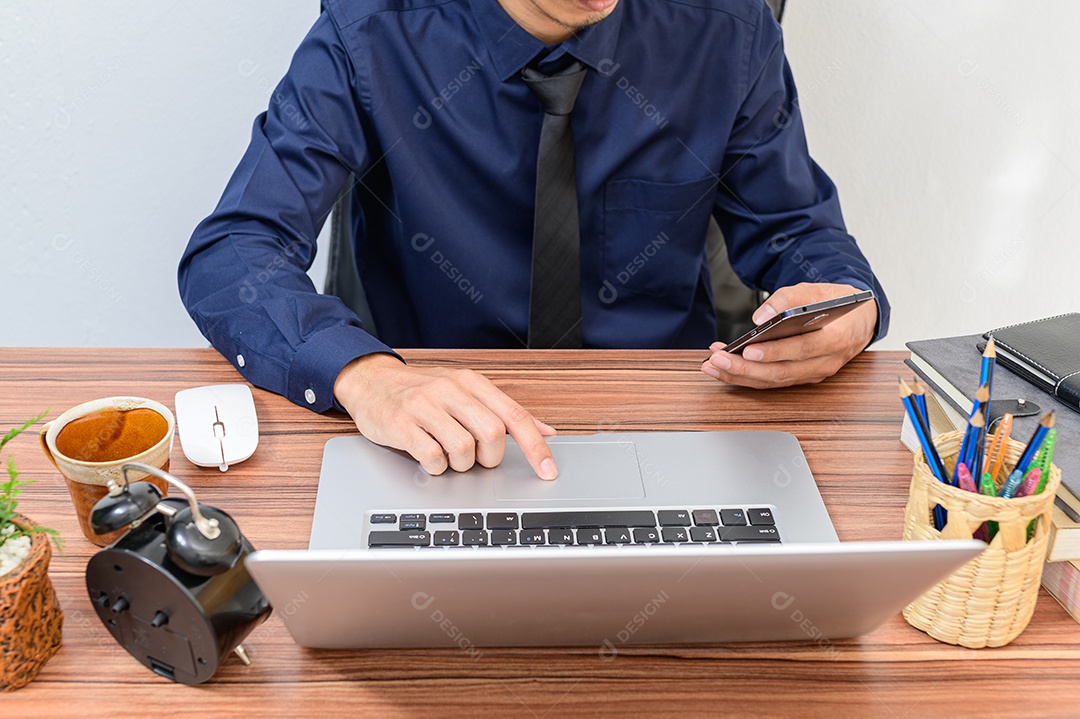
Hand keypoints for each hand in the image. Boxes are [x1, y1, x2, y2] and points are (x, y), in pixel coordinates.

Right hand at [334, 353, 558, 478]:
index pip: (515, 416)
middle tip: (477, 458)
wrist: (370, 380)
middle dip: (489, 458)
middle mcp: (450, 389)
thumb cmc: (422, 391)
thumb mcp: (466, 392)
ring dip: (461, 464)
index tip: (548, 471)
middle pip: (492, 435)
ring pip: (463, 449)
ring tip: (449, 456)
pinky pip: (432, 457)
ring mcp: (424, 405)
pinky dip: (437, 467)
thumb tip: (547, 431)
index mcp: (472, 382)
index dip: (536, 447)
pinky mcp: (401, 424)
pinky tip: (431, 459)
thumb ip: (504, 411)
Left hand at [701, 283, 877, 388]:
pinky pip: (773, 381)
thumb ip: (790, 298)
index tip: (748, 350)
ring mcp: (814, 373)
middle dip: (745, 369)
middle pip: (782, 371)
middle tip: (717, 359)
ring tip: (712, 364)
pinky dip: (747, 376)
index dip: (774, 352)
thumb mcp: (818, 290)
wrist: (859, 321)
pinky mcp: (802, 377)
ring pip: (774, 380)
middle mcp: (825, 362)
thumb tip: (762, 316)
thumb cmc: (837, 305)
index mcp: (835, 338)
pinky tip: (725, 367)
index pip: (802, 349)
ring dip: (740, 376)